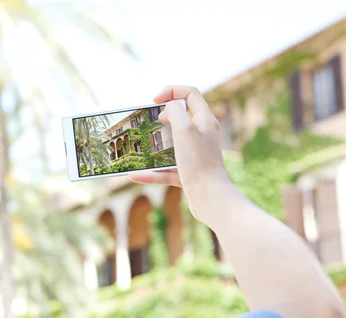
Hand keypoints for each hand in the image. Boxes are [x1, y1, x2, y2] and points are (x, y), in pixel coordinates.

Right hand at [128, 85, 233, 221]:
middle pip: (181, 118)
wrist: (211, 198)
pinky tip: (134, 176)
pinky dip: (151, 173)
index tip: (154, 100)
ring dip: (154, 147)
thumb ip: (175, 111)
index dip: (171, 91)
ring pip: (171, 146)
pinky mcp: (188, 174)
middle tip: (149, 122)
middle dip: (161, 118)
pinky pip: (166, 171)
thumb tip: (168, 109)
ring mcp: (195, 156)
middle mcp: (202, 136)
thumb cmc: (199, 162)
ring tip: (138, 147)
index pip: (190, 94)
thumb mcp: (185, 129)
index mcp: (204, 120)